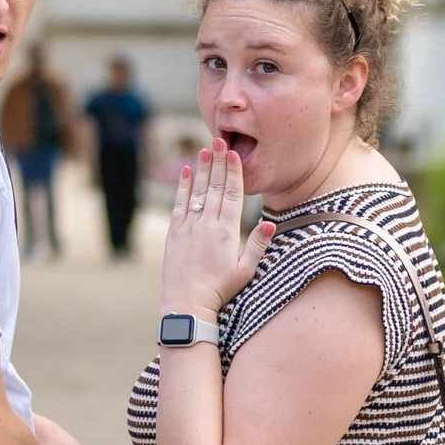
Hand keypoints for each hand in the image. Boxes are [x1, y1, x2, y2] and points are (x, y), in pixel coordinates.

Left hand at [162, 144, 272, 324]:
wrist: (187, 304)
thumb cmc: (220, 290)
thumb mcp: (245, 271)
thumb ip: (257, 245)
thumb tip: (269, 224)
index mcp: (227, 231)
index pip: (232, 194)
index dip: (233, 172)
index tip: (234, 153)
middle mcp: (207, 224)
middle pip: (214, 186)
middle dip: (218, 162)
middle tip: (220, 140)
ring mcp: (189, 226)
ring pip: (197, 191)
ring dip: (201, 169)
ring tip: (205, 149)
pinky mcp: (175, 232)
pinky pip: (179, 204)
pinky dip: (182, 187)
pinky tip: (185, 171)